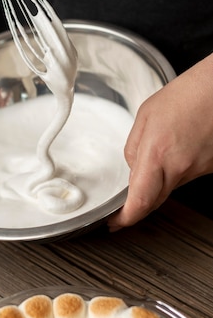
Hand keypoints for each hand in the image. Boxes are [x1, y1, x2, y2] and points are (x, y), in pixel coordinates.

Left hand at [107, 53, 212, 229]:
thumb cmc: (187, 94)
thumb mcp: (146, 116)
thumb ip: (135, 147)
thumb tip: (133, 169)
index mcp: (157, 153)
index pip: (140, 200)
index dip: (125, 218)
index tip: (114, 223)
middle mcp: (179, 167)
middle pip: (154, 200)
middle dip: (136, 206)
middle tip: (122, 209)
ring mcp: (198, 170)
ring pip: (169, 187)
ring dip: (157, 180)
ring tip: (159, 152)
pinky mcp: (209, 169)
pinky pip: (185, 177)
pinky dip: (175, 170)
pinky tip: (176, 149)